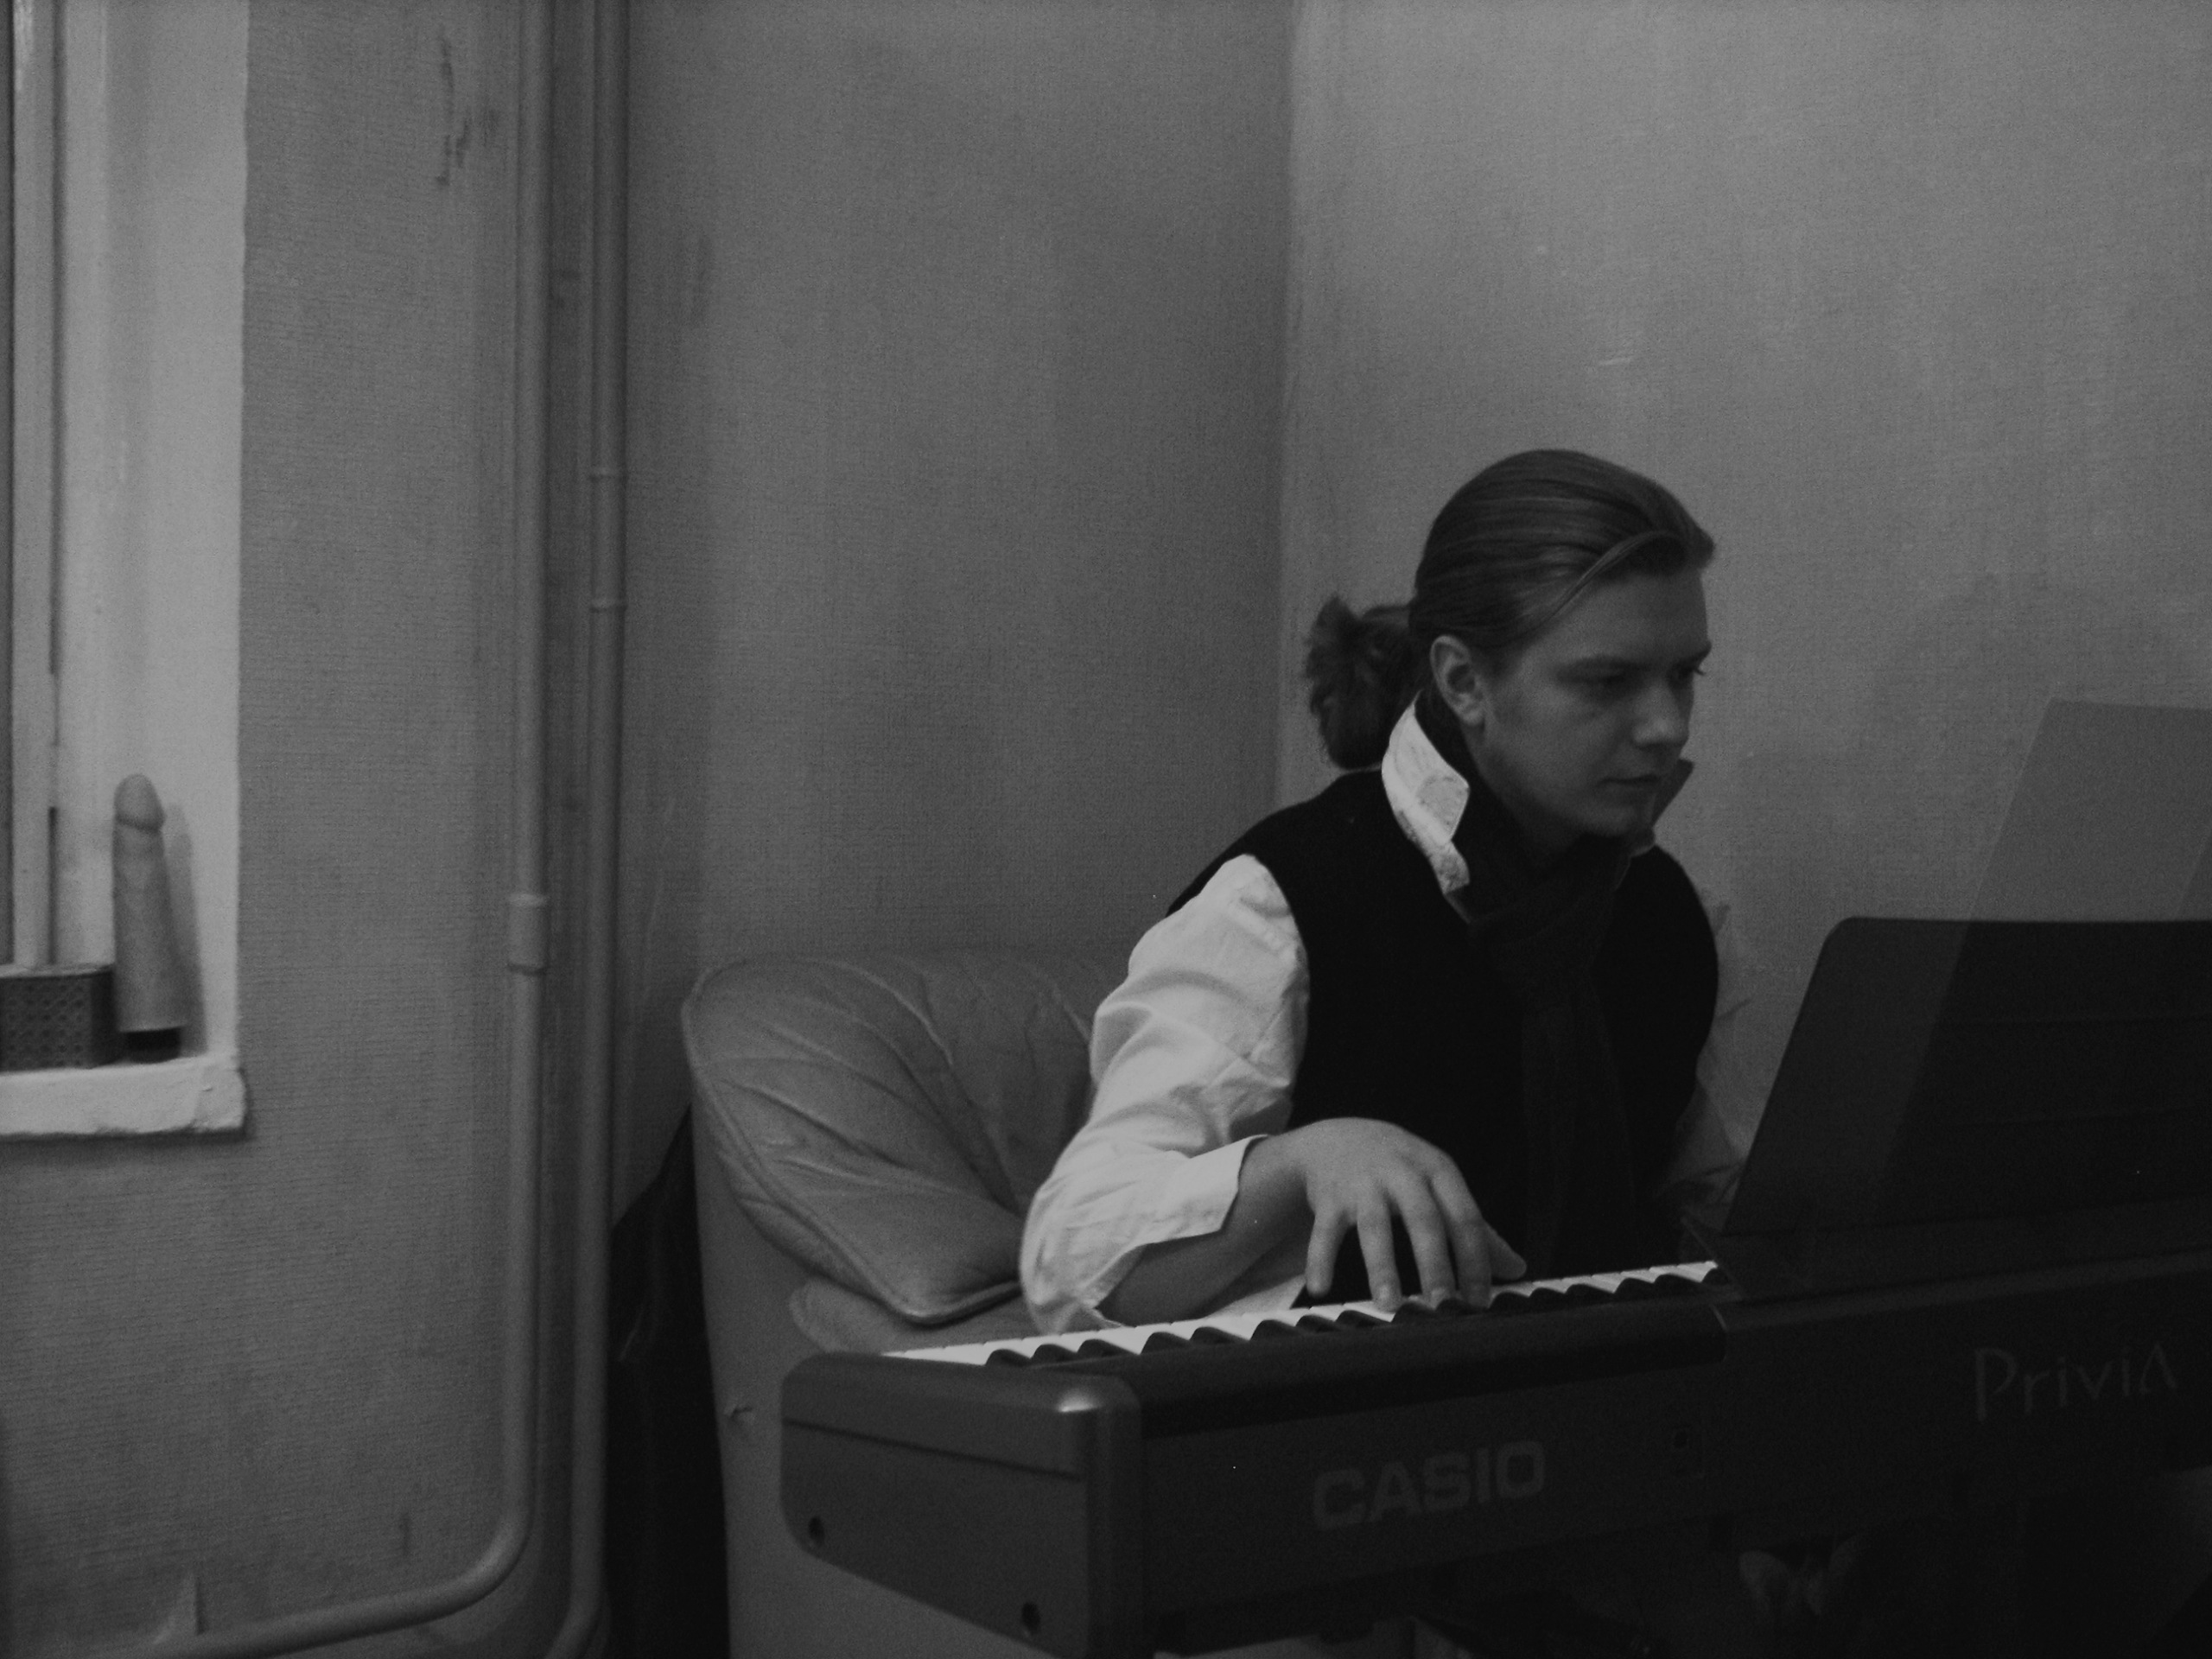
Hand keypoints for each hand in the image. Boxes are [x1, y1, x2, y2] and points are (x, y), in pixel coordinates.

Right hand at [1257, 1118, 1525, 1308]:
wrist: (1336, 1138)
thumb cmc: (1400, 1170)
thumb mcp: (1439, 1187)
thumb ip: (1474, 1227)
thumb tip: (1518, 1268)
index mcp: (1437, 1171)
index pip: (1464, 1217)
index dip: (1474, 1260)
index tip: (1479, 1301)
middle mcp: (1402, 1173)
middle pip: (1423, 1219)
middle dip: (1434, 1264)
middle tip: (1442, 1305)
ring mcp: (1363, 1184)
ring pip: (1374, 1227)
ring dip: (1382, 1266)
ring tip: (1388, 1303)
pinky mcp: (1329, 1197)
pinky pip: (1325, 1231)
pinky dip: (1321, 1259)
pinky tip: (1320, 1288)